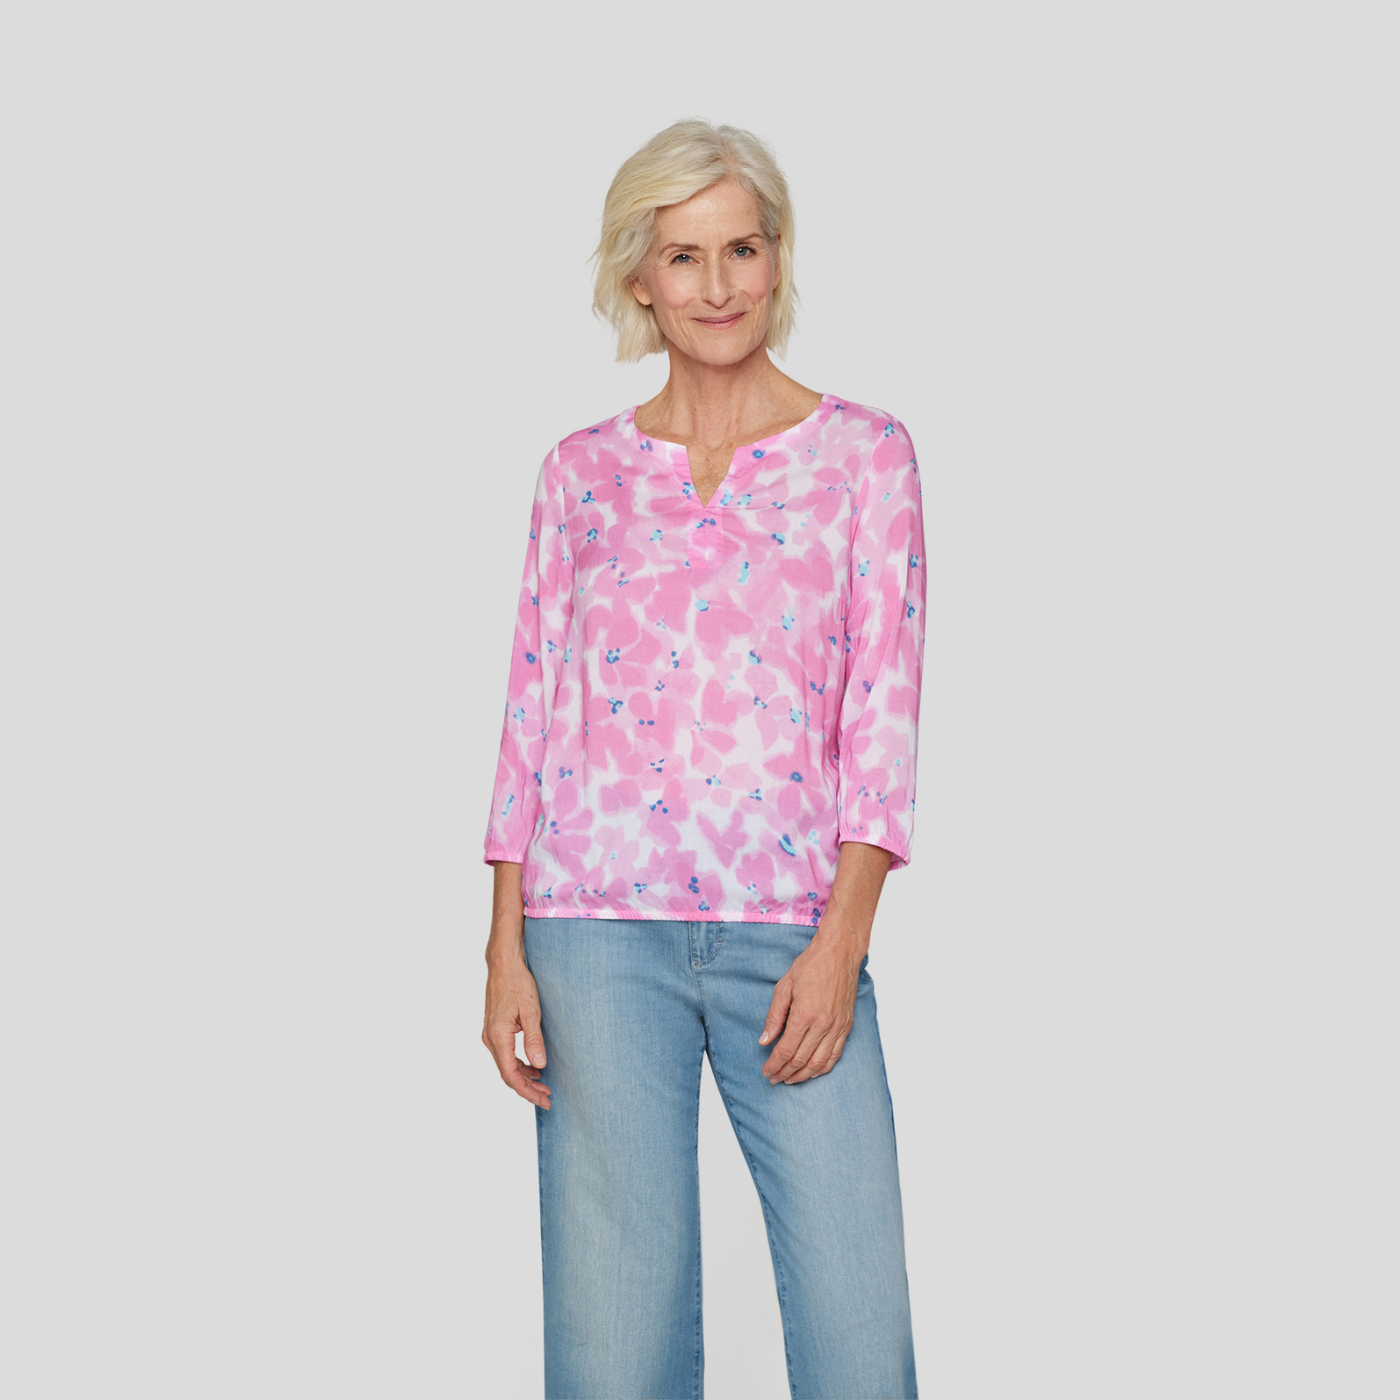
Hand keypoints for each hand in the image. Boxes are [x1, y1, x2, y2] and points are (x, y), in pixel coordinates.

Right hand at [482, 953, 551, 1108]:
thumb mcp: (531, 1011)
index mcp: (498, 1037)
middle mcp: (490, 1039)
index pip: (511, 1075)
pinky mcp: (495, 1030)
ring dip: (525, 1077)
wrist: (504, 964)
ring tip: (544, 1085)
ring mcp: (491, 1035)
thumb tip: (539, 1065)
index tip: (543, 1100)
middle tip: (548, 1097)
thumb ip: (534, 1039)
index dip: (527, 1091)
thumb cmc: (518, 983)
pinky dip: (519, 1065)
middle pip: (508, 1074)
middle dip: (528, 1088)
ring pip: (506, 1066)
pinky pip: (506, 1055)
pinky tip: (534, 1067)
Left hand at [758, 931, 862, 1084]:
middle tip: (774, 1079)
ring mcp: (837, 1026)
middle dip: (785, 1073)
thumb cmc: (810, 965)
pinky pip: (836, 1055)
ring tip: (790, 1080)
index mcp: (805, 1015)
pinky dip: (823, 1067)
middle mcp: (823, 1024)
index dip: (774, 1064)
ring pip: (820, 1062)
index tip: (766, 1071)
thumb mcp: (784, 987)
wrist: (839, 953)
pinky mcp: (846, 1025)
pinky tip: (813, 1071)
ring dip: (803, 1075)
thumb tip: (764, 1041)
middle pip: (801, 1060)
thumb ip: (774, 1017)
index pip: (786, 1050)